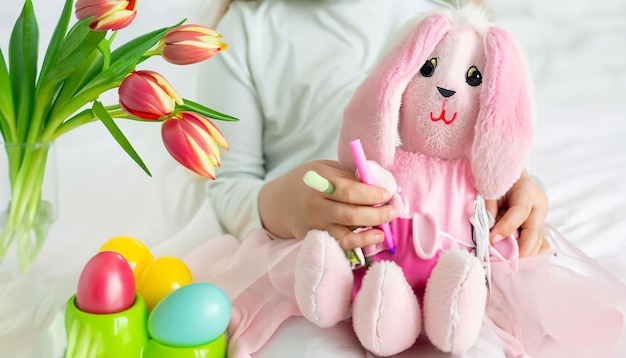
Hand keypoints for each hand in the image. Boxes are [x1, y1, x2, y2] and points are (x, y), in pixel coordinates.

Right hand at [258, 160, 399, 248]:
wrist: (279, 202)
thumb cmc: (308, 180)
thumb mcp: (325, 168)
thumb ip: (349, 176)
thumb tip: (381, 185)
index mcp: (318, 182)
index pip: (348, 190)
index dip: (371, 193)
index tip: (387, 194)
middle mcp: (315, 205)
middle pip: (350, 214)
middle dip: (377, 214)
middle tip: (394, 211)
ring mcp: (314, 225)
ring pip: (346, 235)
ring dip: (369, 234)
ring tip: (384, 230)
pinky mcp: (315, 238)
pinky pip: (340, 244)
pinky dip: (359, 244)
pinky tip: (372, 238)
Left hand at [485, 170, 549, 257]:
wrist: (511, 179)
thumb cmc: (499, 183)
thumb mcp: (490, 189)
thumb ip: (489, 206)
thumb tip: (488, 229)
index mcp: (528, 192)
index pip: (520, 212)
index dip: (506, 227)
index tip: (491, 240)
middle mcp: (539, 207)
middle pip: (534, 234)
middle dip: (518, 251)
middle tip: (501, 262)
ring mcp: (542, 219)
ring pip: (538, 243)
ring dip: (522, 256)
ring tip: (506, 264)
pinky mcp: (540, 228)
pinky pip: (539, 245)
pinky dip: (528, 255)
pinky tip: (516, 261)